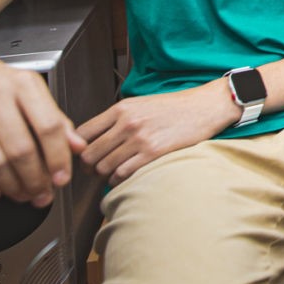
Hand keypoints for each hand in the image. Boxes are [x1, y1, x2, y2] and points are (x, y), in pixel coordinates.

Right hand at [0, 41, 85, 205]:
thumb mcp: (29, 89)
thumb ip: (55, 118)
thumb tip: (77, 147)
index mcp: (22, 85)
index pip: (49, 127)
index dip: (59, 158)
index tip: (62, 178)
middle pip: (21, 150)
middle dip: (36, 180)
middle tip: (42, 194)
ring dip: (11, 187)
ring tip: (22, 195)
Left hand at [77, 81, 237, 182]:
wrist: (205, 107)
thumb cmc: (176, 107)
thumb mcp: (141, 104)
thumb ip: (118, 118)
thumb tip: (97, 138)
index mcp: (121, 109)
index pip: (83, 132)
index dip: (77, 148)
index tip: (82, 155)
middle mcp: (127, 123)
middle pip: (89, 153)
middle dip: (88, 166)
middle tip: (93, 170)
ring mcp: (139, 138)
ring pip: (103, 166)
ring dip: (102, 175)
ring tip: (109, 174)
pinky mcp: (153, 152)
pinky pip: (122, 173)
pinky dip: (117, 180)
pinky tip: (122, 177)